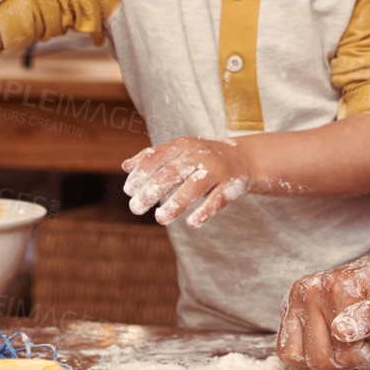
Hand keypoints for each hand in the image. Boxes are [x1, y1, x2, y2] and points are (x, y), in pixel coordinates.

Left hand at [122, 136, 254, 226]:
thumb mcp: (178, 151)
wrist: (243, 158)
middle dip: (151, 191)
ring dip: (176, 203)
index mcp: (182, 146)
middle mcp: (199, 156)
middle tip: (135, 208)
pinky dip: (205, 211)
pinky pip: (218, 199)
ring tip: (160, 219)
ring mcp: (216, 170)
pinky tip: (192, 223)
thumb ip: (153, 157)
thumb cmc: (202, 157)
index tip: (129, 191)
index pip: (157, 158)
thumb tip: (126, 166)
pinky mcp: (231, 185)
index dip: (141, 174)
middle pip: (172, 173)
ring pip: (194, 187)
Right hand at [276, 246, 369, 369]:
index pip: (343, 348)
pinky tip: (327, 345)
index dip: (362, 357)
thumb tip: (342, 332)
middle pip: (320, 357)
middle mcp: (310, 290)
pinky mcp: (288, 309)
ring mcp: (295, 299)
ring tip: (347, 348)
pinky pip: (287, 350)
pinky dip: (306, 356)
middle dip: (345, 362)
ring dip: (328, 360)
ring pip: (304, 358)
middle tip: (362, 351)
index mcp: (336, 286)